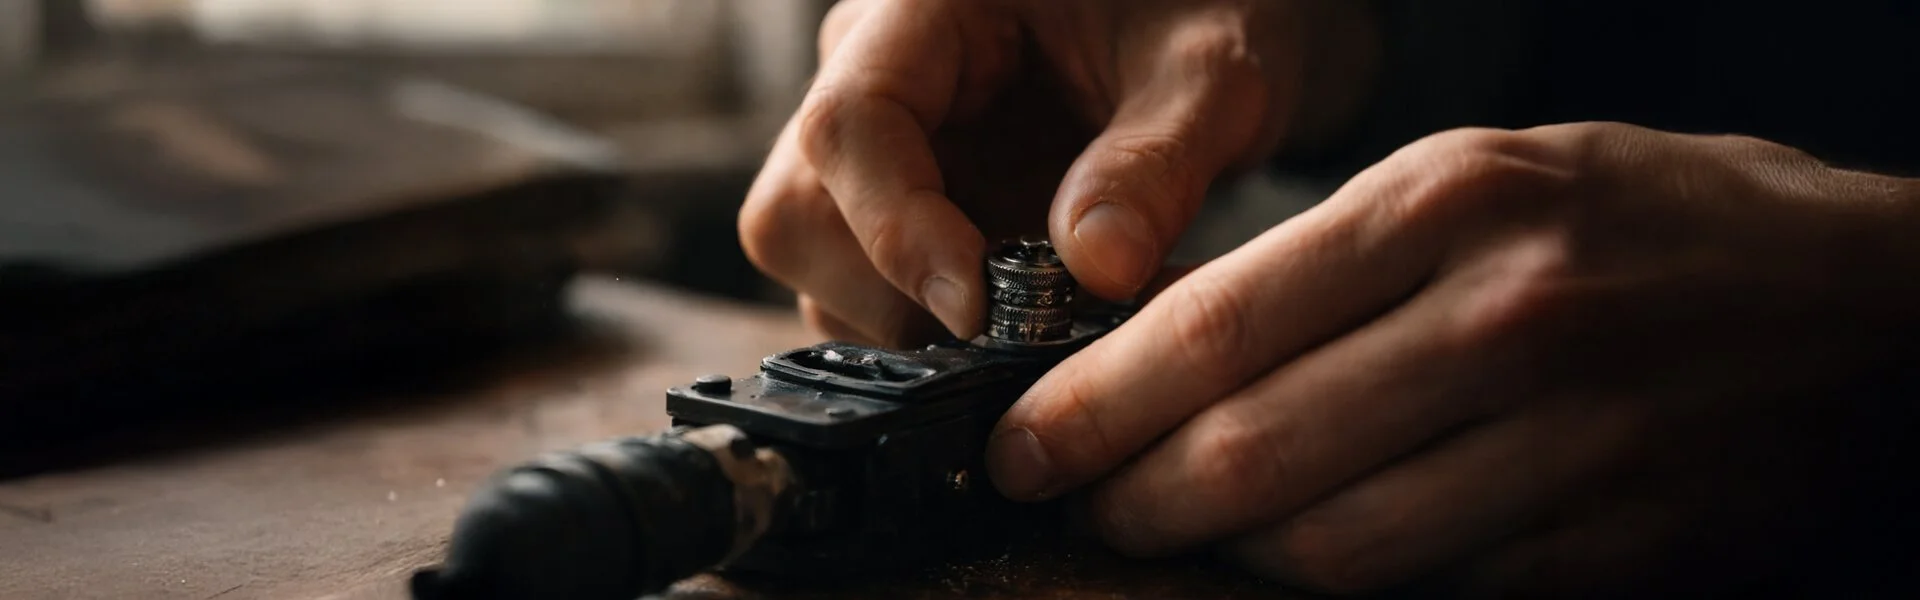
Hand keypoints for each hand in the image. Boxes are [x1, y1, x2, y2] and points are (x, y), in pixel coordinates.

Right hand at [739, 0, 1377, 346]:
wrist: (1197, 18)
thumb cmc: (1200, 9)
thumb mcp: (1211, 73)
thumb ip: (1157, 163)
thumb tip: (1099, 273)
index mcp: (921, 7)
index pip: (849, 124)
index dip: (897, 229)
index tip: (980, 306)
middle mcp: (866, 69)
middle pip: (798, 211)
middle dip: (897, 296)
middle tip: (1022, 337)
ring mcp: (871, 144)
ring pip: (815, 265)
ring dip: (912, 325)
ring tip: (1041, 332)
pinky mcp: (890, 203)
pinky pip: (862, 290)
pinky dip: (931, 332)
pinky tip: (1025, 329)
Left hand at [986, 123, 1919, 595]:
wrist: (1878, 311)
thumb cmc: (1666, 222)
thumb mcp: (1494, 179)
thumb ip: (1335, 257)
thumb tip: (1173, 346)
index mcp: (1452, 203)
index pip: (1215, 327)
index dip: (1091, 408)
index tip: (1022, 449)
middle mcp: (1502, 320)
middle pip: (1249, 455)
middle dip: (1133, 502)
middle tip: (1086, 509)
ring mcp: (1570, 446)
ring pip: (1332, 551)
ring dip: (1231, 561)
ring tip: (1186, 539)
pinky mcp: (1622, 549)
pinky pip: (1440, 595)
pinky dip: (1358, 593)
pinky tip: (1318, 564)